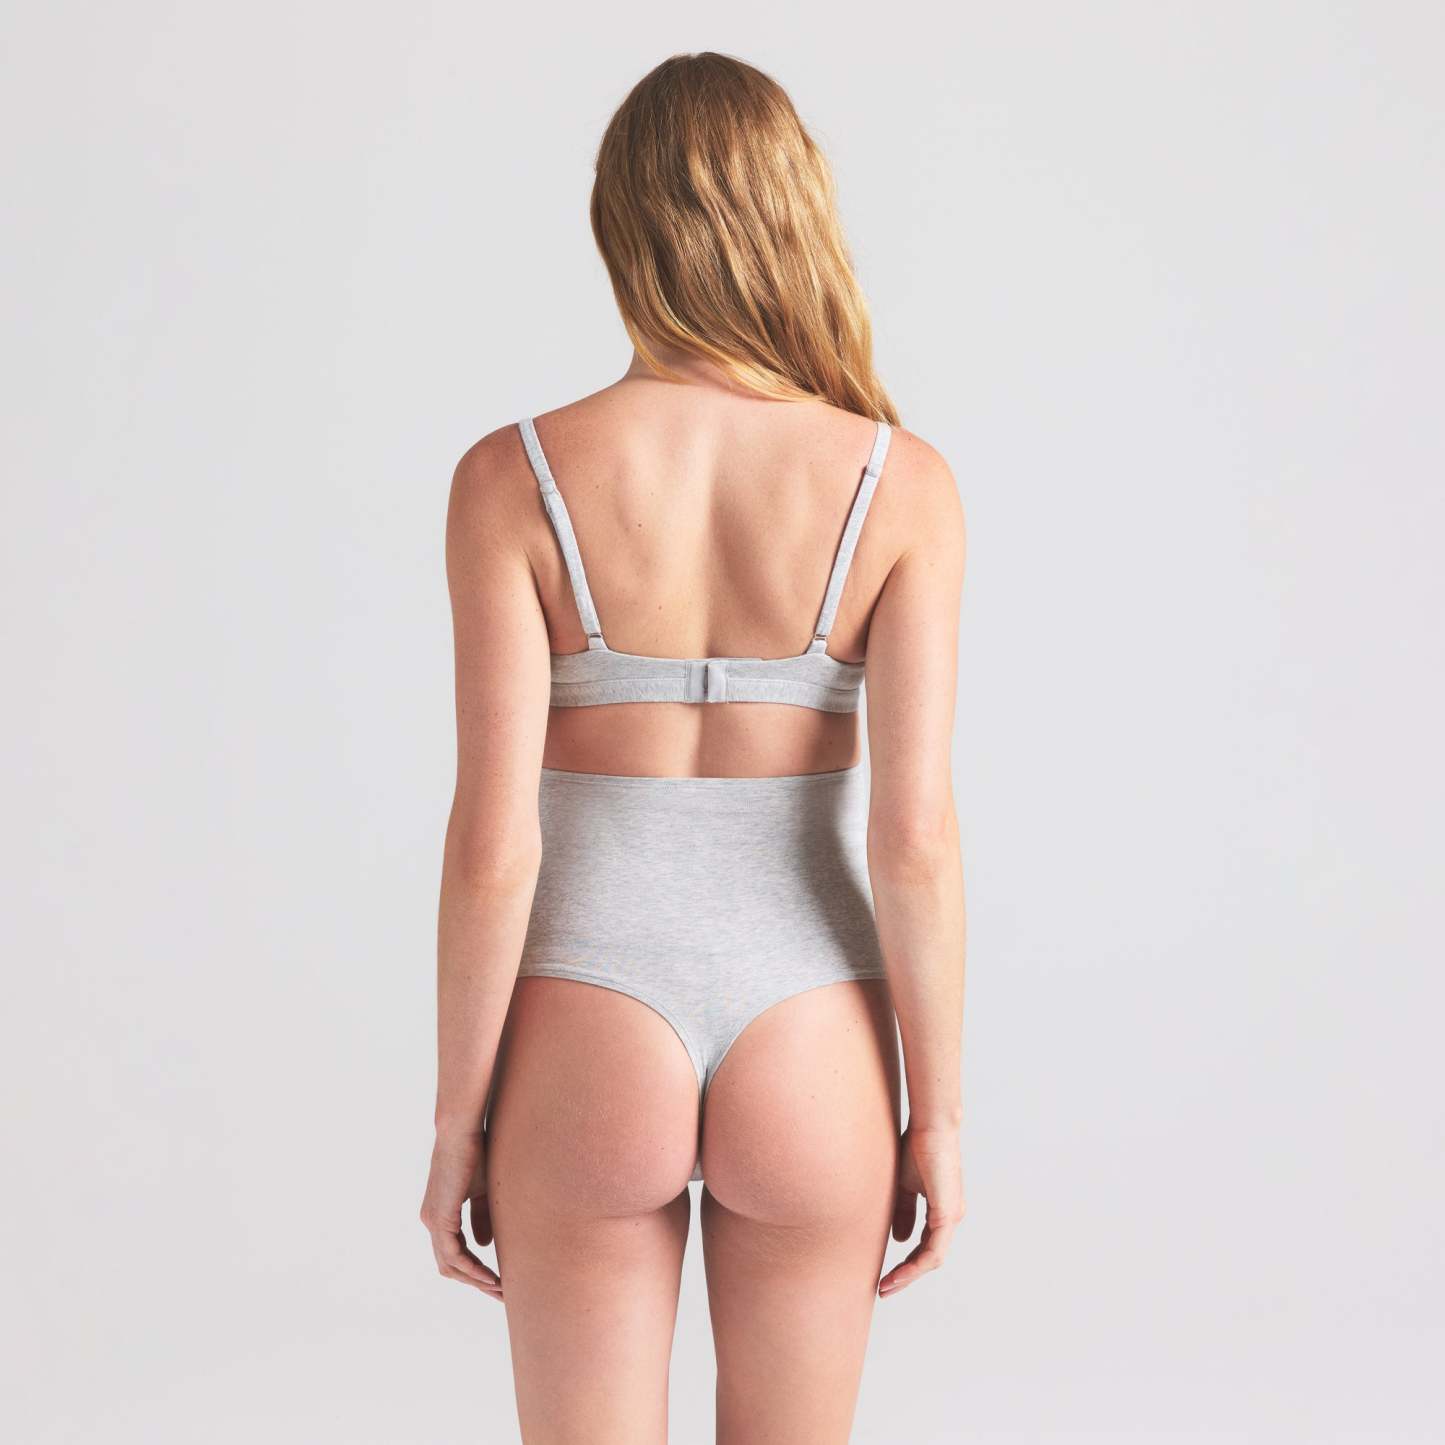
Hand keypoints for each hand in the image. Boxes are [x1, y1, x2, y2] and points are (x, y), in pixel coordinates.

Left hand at [420, 1130, 502, 1301]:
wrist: (462, 1130)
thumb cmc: (476, 1152)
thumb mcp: (483, 1191)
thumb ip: (482, 1218)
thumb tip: (485, 1245)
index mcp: (440, 1215)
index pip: (455, 1254)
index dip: (476, 1270)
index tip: (499, 1281)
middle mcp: (431, 1222)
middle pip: (451, 1266)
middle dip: (476, 1282)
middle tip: (501, 1294)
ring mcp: (432, 1221)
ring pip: (451, 1266)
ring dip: (476, 1280)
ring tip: (500, 1289)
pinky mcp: (439, 1218)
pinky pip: (453, 1255)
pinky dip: (472, 1269)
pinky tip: (490, 1276)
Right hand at [878, 1122, 963, 1297]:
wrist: (930, 1127)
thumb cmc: (917, 1148)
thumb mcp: (904, 1185)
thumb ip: (903, 1212)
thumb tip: (899, 1239)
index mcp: (941, 1210)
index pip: (924, 1245)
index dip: (905, 1262)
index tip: (886, 1275)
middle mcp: (950, 1217)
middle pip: (928, 1257)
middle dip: (905, 1275)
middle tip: (884, 1288)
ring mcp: (951, 1217)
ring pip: (932, 1259)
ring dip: (908, 1275)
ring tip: (887, 1285)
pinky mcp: (947, 1214)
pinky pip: (934, 1250)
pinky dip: (916, 1264)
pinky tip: (900, 1272)